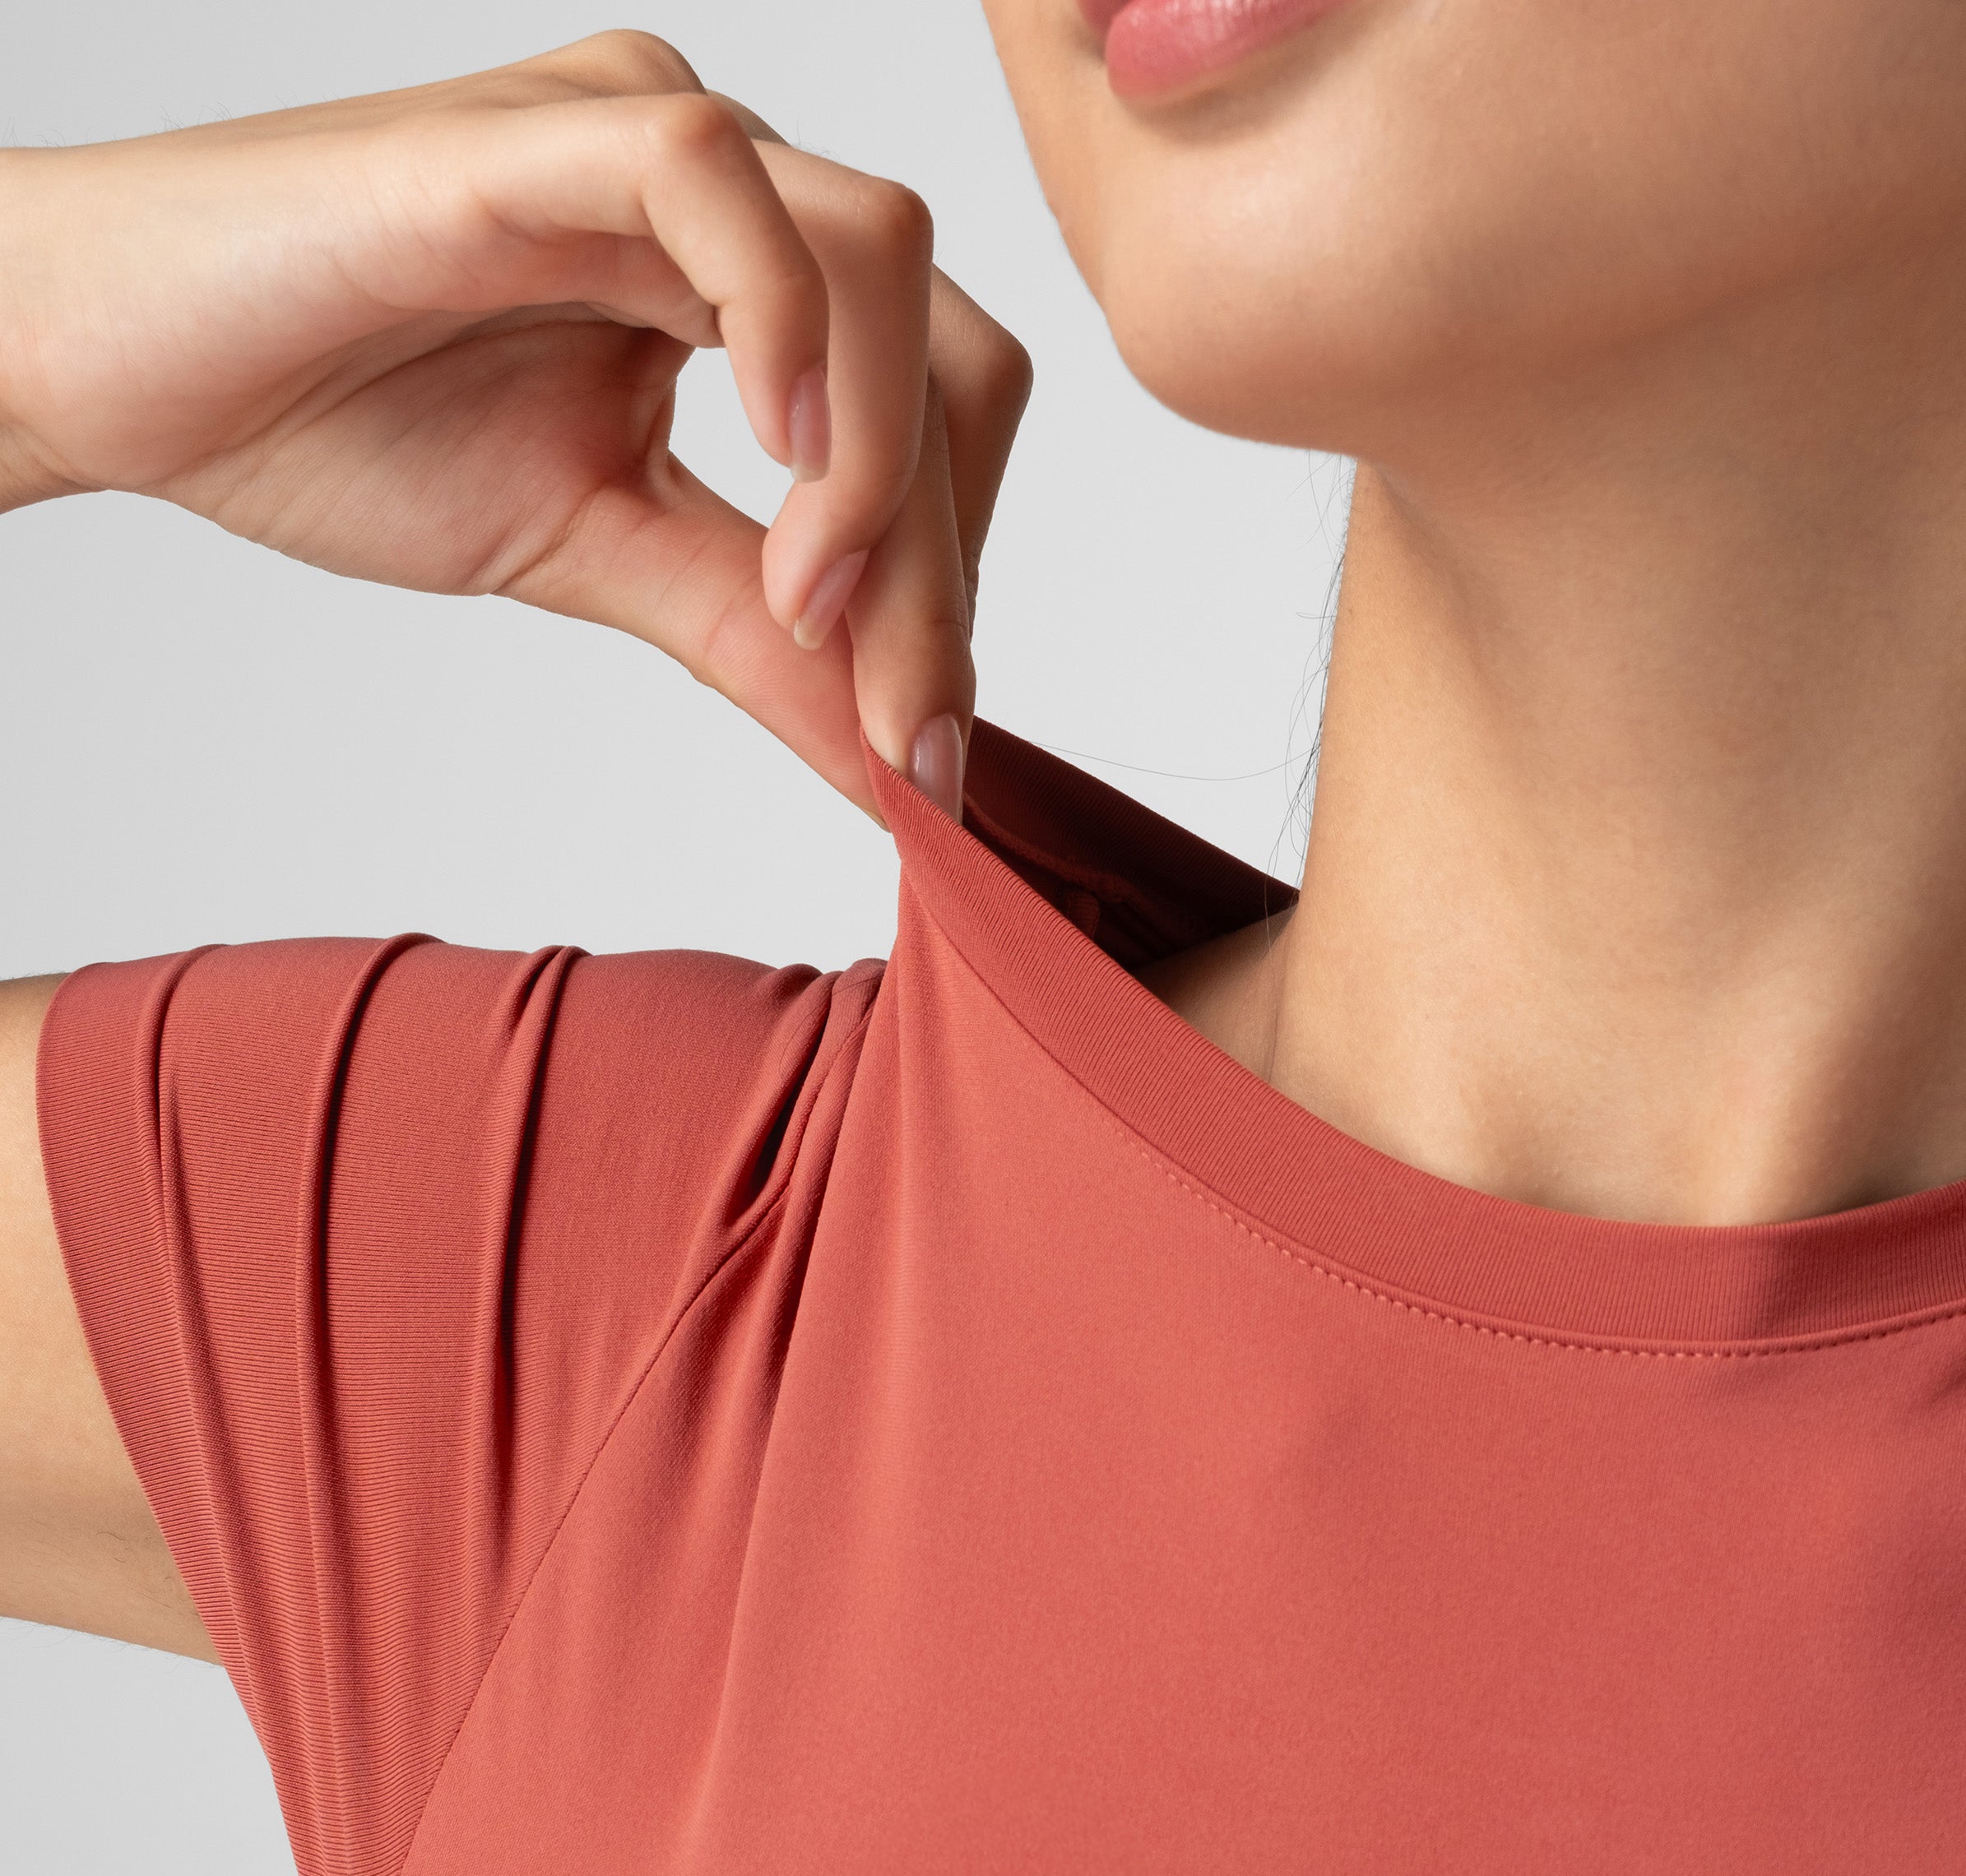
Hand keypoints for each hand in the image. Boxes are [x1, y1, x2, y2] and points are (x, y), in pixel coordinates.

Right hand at [0, 29, 1031, 818]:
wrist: (124, 373)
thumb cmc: (335, 426)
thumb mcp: (602, 561)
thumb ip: (763, 649)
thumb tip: (911, 777)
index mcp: (748, 283)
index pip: (942, 412)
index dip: (959, 586)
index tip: (927, 758)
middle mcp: (724, 190)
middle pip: (947, 348)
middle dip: (944, 561)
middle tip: (900, 727)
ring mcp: (639, 135)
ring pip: (880, 256)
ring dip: (884, 465)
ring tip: (811, 608)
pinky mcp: (542, 127)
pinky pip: (721, 178)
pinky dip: (784, 326)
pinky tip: (774, 461)